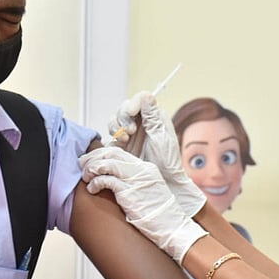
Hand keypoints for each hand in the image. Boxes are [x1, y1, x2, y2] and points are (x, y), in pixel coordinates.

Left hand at [80, 146, 207, 262]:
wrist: (173, 228)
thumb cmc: (161, 215)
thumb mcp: (149, 192)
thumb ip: (134, 182)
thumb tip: (113, 180)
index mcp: (146, 168)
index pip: (119, 152)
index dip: (101, 154)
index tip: (90, 161)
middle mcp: (141, 170)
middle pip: (110, 153)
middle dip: (92, 157)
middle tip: (82, 165)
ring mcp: (135, 180)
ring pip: (106, 163)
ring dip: (91, 169)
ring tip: (86, 177)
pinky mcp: (129, 192)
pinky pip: (105, 180)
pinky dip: (94, 183)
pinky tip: (92, 189)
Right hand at [108, 91, 206, 216]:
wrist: (164, 182)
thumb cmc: (168, 161)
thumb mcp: (162, 136)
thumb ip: (152, 116)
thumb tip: (146, 95)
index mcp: (154, 117)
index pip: (139, 100)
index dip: (132, 104)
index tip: (131, 112)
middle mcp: (141, 123)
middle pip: (124, 108)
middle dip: (123, 117)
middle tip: (130, 132)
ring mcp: (130, 134)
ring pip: (115, 120)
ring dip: (117, 126)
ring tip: (125, 138)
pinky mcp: (121, 145)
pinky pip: (110, 134)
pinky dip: (112, 135)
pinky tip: (120, 143)